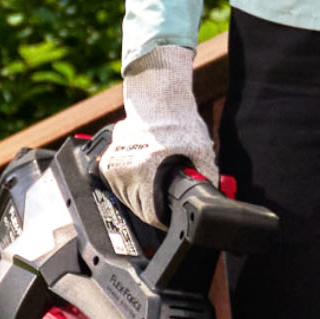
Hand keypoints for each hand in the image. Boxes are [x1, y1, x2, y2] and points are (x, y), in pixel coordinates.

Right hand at [101, 45, 217, 227]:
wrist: (158, 99)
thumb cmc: (178, 122)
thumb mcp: (201, 152)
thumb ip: (206, 178)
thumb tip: (211, 198)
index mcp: (146, 172)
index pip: (149, 214)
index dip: (163, 219)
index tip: (169, 216)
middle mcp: (126, 171)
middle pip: (138, 208)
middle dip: (154, 206)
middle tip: (166, 197)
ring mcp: (114, 166)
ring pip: (127, 199)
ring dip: (140, 198)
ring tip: (156, 184)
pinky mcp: (108, 161)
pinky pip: (118, 187)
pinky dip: (130, 187)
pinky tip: (143, 177)